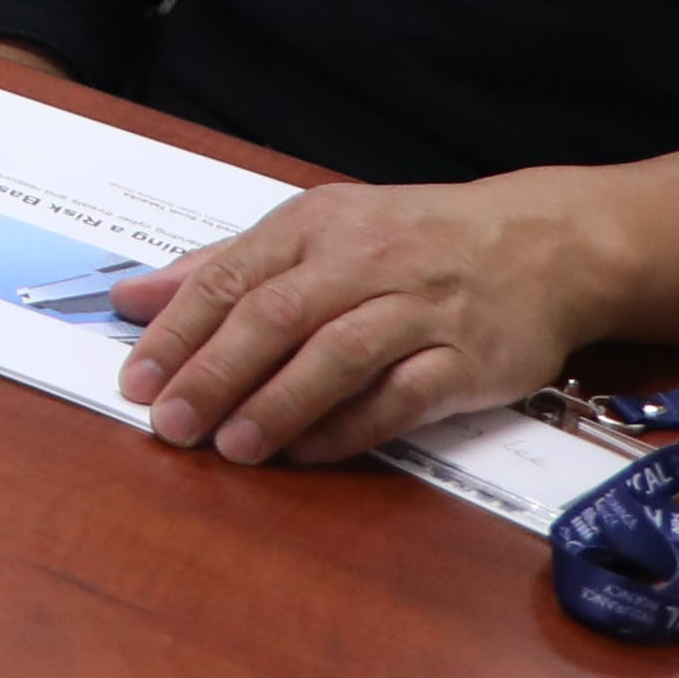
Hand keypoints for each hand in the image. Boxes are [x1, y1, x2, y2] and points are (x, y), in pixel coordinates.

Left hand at [104, 173, 608, 465]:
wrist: (545, 244)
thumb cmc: (413, 239)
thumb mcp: (317, 229)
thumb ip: (224, 265)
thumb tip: (132, 299)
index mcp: (316, 224)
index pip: (229, 276)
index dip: (177, 332)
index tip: (135, 379)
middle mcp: (364, 261)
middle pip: (274, 316)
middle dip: (213, 373)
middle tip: (170, 423)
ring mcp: (419, 310)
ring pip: (335, 357)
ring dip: (276, 405)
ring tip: (229, 446)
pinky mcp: (467, 361)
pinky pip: (399, 398)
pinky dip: (347, 427)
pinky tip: (305, 452)